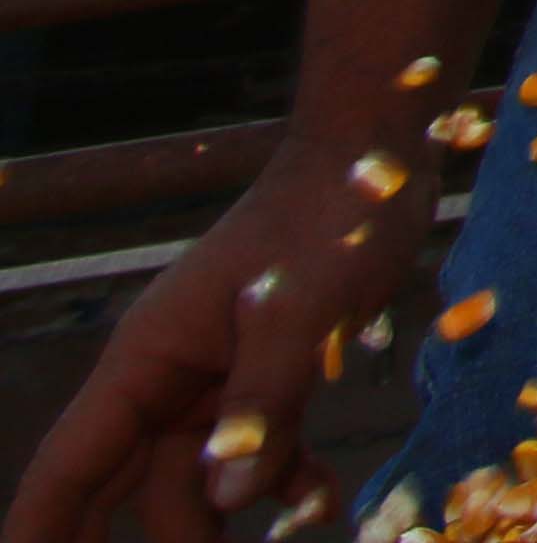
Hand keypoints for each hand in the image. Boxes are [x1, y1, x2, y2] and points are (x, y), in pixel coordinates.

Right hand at [4, 138, 437, 542]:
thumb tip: (224, 504)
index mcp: (146, 359)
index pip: (70, 462)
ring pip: (195, 478)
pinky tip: (323, 505)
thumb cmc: (328, 218)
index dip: (38, 527)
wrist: (372, 158)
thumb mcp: (300, 313)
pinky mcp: (266, 374)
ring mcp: (214, 378)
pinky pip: (257, 449)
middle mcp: (167, 377)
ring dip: (218, 526)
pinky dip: (283, 481)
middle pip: (123, 486)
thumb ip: (262, 404)